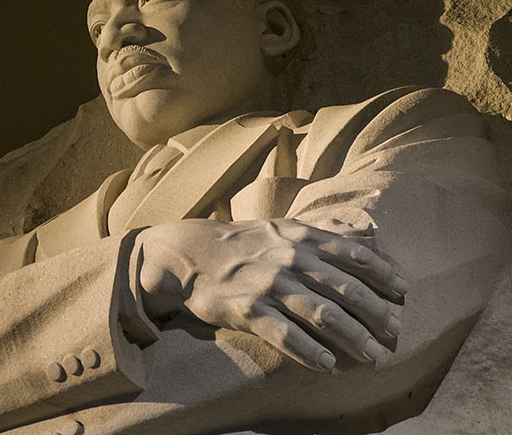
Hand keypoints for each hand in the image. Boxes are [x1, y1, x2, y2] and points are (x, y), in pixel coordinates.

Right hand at [134, 218, 406, 371]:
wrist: (188, 254)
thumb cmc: (240, 243)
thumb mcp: (281, 227)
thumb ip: (321, 234)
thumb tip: (368, 236)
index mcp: (300, 236)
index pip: (353, 254)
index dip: (383, 274)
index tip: (402, 291)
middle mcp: (288, 258)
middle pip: (345, 289)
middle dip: (375, 312)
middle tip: (393, 331)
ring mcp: (268, 285)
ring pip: (322, 314)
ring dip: (352, 337)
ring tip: (371, 355)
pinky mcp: (247, 310)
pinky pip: (285, 335)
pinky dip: (310, 352)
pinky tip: (329, 364)